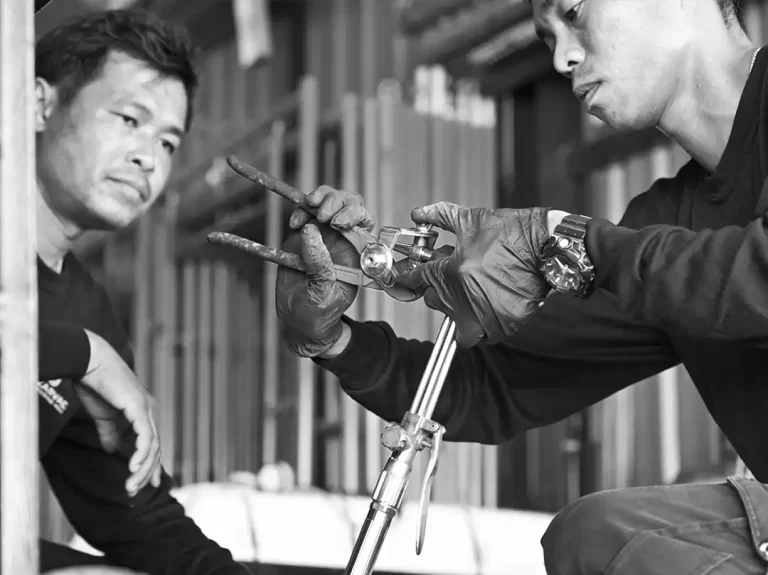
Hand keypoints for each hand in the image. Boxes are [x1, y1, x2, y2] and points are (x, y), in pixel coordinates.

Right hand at [79, 330, 161, 496]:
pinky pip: (145, 436)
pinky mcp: (138, 406)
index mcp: (143, 411)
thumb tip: (111, 451)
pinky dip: (141, 453)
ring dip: (143, 468)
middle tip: (133, 491)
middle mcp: (149, 410)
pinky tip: (133, 468)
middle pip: (155, 448)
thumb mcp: (103, 416)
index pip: (152, 442)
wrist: (90, 363)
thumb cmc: (96, 385)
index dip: (151, 465)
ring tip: (131, 485)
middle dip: (146, 473)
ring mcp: (146, 408)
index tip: (146, 484)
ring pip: (152, 445)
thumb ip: (110, 433)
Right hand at [276, 186, 374, 357]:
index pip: (366, 224)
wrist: (298, 321)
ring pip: (330, 203)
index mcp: (358, 255)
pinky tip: (295, 221)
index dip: (356, 215)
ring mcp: (324, 235)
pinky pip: (306, 212)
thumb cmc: (319, 313)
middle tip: (323, 214)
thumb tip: (310, 233)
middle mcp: (344, 241)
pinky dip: (301, 210)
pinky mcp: (305, 235)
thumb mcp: (323, 294)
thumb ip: (320, 266)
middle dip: (339, 202)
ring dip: (321, 199)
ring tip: (309, 208)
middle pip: (350, 205)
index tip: (339, 223)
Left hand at [395, 202, 551, 346]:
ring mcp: (483, 317)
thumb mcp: (471, 220)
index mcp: (450, 274)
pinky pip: (484, 332)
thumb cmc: (512, 234)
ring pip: (456, 324)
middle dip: (440, 289)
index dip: (411, 275)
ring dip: (460, 310)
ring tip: (473, 291)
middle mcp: (463, 300)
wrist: (548, 247)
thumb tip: (419, 212)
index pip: (416, 280)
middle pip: (434, 302)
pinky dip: (484, 320)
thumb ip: (439, 216)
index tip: (413, 276)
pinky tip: (491, 299)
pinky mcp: (503, 326)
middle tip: (454, 276)